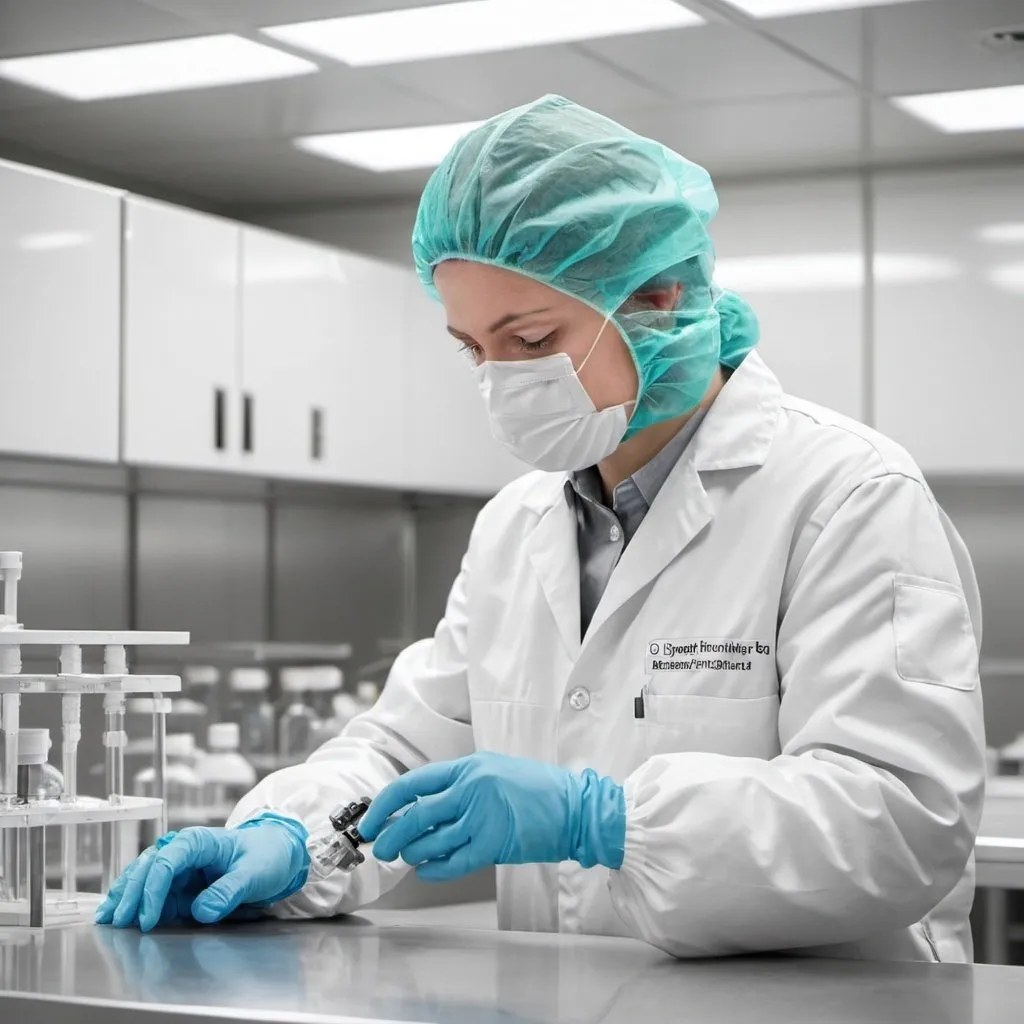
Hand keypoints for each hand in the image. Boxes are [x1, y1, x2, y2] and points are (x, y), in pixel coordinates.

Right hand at [94, 814, 309, 931]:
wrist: (277, 854)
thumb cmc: (267, 855)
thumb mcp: (254, 873)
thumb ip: (229, 891)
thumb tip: (202, 911)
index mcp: (200, 841)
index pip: (167, 862)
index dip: (153, 890)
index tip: (148, 918)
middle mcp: (183, 851)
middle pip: (148, 868)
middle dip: (131, 894)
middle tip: (117, 921)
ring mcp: (179, 869)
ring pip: (142, 877)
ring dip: (124, 896)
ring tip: (106, 919)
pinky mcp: (179, 885)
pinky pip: (151, 892)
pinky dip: (133, 901)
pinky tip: (118, 913)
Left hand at [358, 751, 624, 881]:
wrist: (576, 807)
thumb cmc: (537, 789)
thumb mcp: (494, 771)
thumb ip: (460, 785)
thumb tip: (419, 808)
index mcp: (468, 767)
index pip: (412, 784)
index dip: (384, 804)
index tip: (370, 819)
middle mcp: (472, 789)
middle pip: (415, 816)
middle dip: (390, 836)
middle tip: (379, 848)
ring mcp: (484, 816)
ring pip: (431, 841)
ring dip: (412, 854)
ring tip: (407, 858)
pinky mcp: (496, 844)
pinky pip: (453, 862)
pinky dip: (434, 870)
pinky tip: (426, 871)